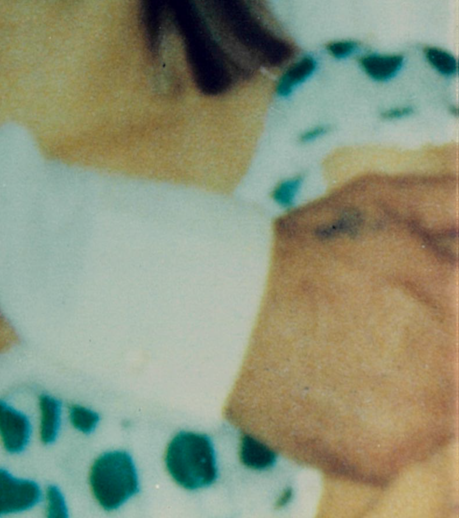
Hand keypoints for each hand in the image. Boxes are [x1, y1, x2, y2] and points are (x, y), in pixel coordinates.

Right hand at [226, 173, 458, 483]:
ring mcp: (427, 420)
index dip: (444, 303)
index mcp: (458, 295)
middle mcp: (455, 363)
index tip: (421, 300)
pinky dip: (386, 423)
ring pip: (447, 409)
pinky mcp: (390, 460)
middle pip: (456, 362)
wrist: (226, 313)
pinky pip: (410, 447)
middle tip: (382, 327)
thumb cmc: (307, 249)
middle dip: (439, 344)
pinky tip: (345, 390)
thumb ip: (453, 201)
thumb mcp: (384, 201)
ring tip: (362, 356)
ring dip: (421, 388)